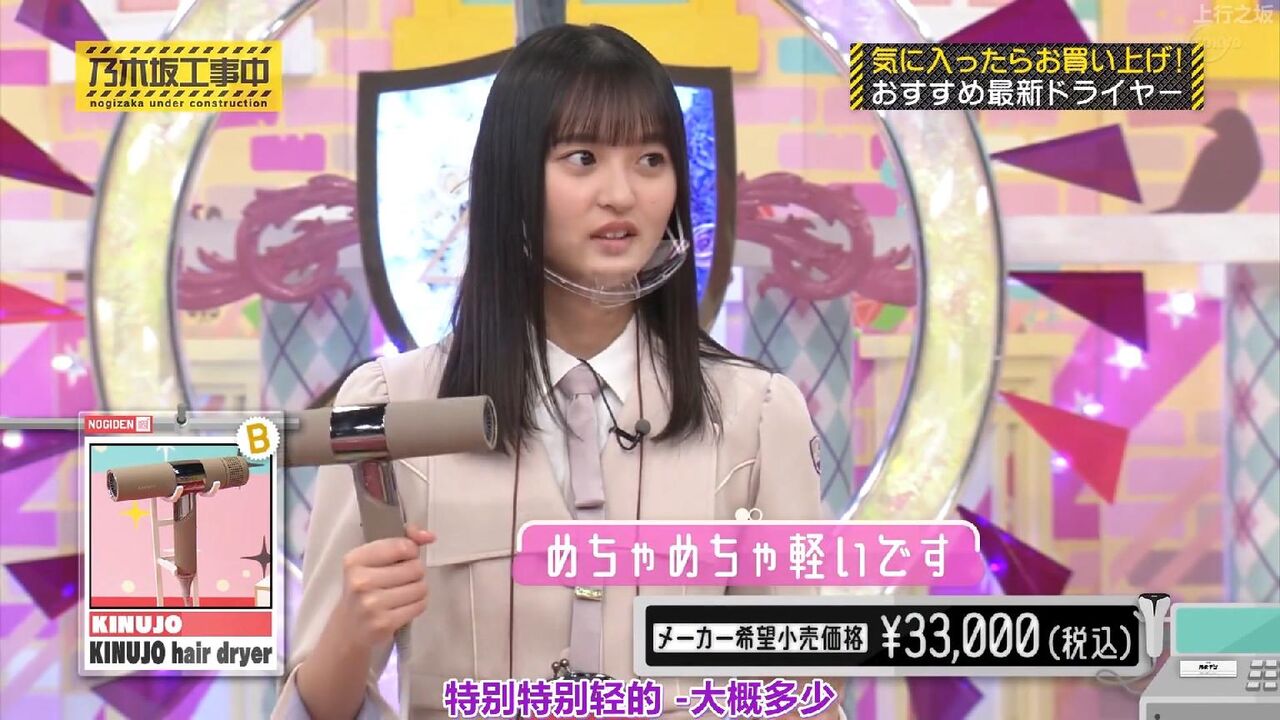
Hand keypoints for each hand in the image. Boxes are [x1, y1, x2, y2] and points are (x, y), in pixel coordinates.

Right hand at [336, 523, 434, 646]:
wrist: (348, 629)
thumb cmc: (365, 588)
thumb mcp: (373, 560)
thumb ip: (403, 540)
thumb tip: (430, 536)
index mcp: (355, 560)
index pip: (402, 546)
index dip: (411, 551)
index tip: (404, 558)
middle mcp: (361, 581)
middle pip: (415, 568)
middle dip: (414, 572)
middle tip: (401, 580)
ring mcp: (372, 604)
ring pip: (420, 587)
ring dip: (418, 590)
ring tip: (403, 593)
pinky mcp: (384, 623)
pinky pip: (420, 605)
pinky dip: (417, 604)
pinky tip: (403, 606)